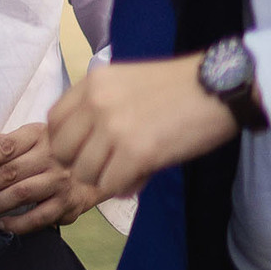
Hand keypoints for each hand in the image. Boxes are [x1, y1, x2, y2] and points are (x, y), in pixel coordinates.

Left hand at [0, 123, 94, 234]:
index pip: (5, 147)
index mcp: (36, 135)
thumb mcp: (26, 140)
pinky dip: (19, 223)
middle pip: (10, 172)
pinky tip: (2, 224)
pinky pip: (40, 217)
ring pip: (22, 194)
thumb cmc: (48, 154)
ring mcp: (62, 181)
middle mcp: (52, 156)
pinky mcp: (70, 203)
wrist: (94, 170)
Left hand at [49, 54, 242, 199]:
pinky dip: (120, 187)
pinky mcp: (138, 154)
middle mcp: (96, 104)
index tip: (79, 151)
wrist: (217, 88)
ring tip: (122, 173)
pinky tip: (135, 180)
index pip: (53, 122)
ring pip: (84, 172)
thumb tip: (83, 146)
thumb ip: (98, 106)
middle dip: (78, 164)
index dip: (64, 142)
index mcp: (91, 84)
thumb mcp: (124, 82)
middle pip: (62, 151)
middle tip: (101, 167)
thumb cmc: (175, 86)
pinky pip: (110, 184)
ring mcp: (115, 130)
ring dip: (101, 178)